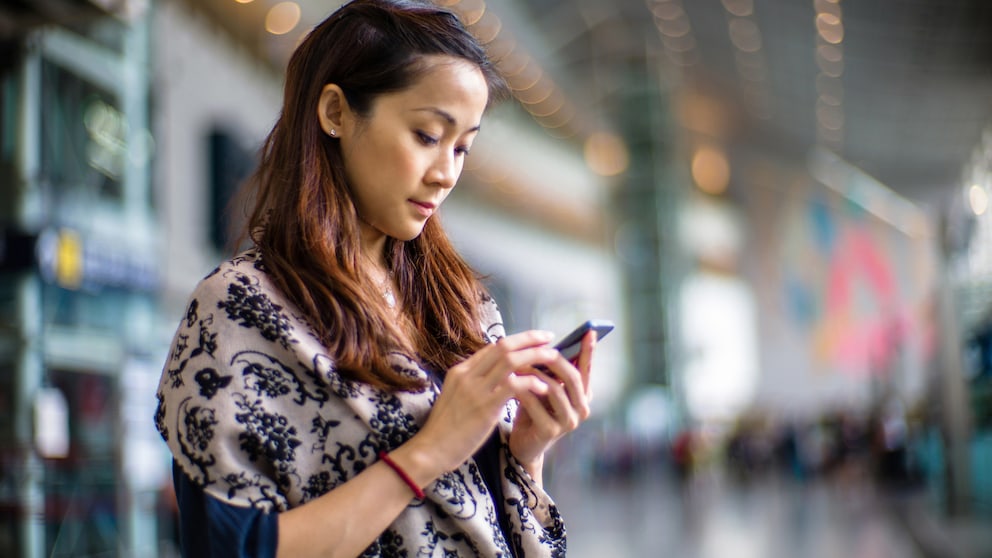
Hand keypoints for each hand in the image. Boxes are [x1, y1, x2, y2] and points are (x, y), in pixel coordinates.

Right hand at [412, 330, 559, 473]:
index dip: (517, 340)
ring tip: (552, 358)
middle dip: (529, 339)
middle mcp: (467, 374)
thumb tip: (495, 377)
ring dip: (535, 356)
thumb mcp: (455, 396)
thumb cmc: (445, 428)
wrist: (430, 450)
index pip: (493, 346)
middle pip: (503, 346)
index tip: (535, 339)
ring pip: (511, 361)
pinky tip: (544, 388)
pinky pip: (513, 386)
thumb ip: (473, 384)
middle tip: (549, 338)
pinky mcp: (485, 407)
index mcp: (460, 370)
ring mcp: (476, 390)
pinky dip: (531, 383)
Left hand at [508, 331, 594, 474]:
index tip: (590, 331)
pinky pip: (536, 403)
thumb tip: (548, 342)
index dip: (589, 351)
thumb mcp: (545, 387)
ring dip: (534, 373)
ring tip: (517, 363)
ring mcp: (568, 422)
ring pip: (554, 389)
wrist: (524, 444)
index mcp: (583, 396)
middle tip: (539, 346)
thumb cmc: (535, 410)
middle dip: (555, 359)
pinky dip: (522, 389)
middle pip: (573, 377)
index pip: (587, 369)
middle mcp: (581, 409)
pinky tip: (509, 381)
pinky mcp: (550, 431)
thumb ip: (552, 371)